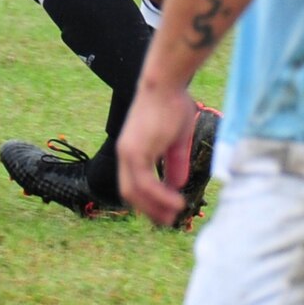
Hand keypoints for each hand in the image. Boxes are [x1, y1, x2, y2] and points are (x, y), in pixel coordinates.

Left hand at [117, 78, 199, 226]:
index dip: (148, 199)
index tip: (166, 210)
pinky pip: (145, 183)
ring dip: (154, 206)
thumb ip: (175, 162)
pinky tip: (176, 200)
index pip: (135, 183)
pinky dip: (159, 195)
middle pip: (131, 192)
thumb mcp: (177, 139)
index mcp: (134, 151)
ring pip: (135, 191)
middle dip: (149, 209)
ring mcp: (128, 154)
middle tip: (168, 220)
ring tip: (174, 214)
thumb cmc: (173, 105)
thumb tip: (177, 184)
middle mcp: (126, 155)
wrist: (165, 84)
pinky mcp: (135, 152)